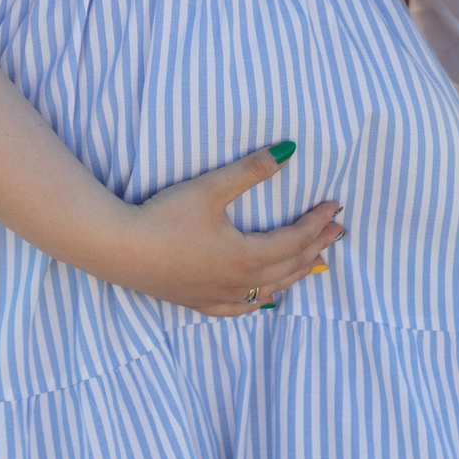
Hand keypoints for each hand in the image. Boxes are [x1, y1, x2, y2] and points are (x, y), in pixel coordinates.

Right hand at [92, 143, 343, 315]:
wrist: (120, 250)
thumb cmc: (164, 217)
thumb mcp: (210, 188)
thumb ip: (251, 170)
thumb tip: (289, 150)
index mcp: (247, 255)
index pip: (295, 239)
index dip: (317, 222)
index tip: (335, 207)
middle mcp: (240, 282)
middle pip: (290, 266)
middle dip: (316, 247)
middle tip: (338, 232)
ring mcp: (219, 296)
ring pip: (271, 290)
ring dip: (296, 274)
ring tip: (314, 263)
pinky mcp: (199, 302)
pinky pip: (240, 308)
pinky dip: (261, 300)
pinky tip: (265, 298)